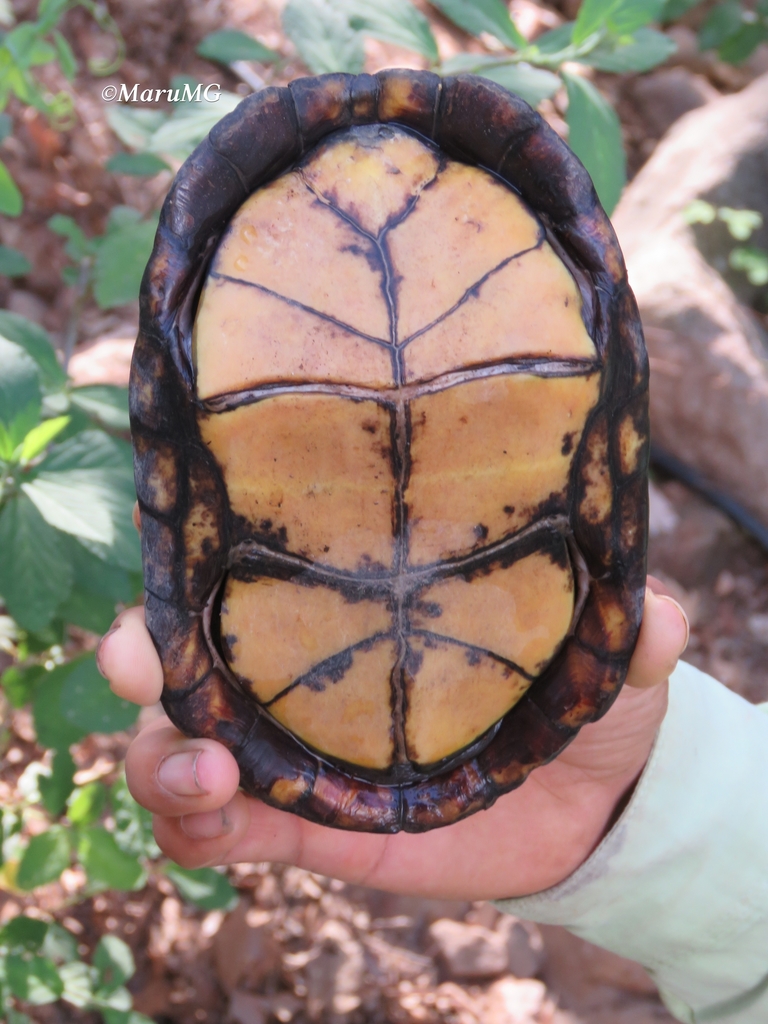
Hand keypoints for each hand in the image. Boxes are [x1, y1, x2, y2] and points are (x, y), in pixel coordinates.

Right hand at [98, 579, 687, 900]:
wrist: (590, 803)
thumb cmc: (581, 695)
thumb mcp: (607, 658)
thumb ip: (627, 632)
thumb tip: (656, 614)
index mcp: (353, 604)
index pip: (251, 564)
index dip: (194, 555)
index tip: (172, 553)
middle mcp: (303, 664)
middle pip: (185, 650)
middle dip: (139, 654)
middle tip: (140, 668)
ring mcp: (294, 748)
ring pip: (178, 744)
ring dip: (161, 759)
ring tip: (208, 776)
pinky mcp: (303, 826)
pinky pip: (218, 830)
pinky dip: (192, 832)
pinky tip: (215, 829)